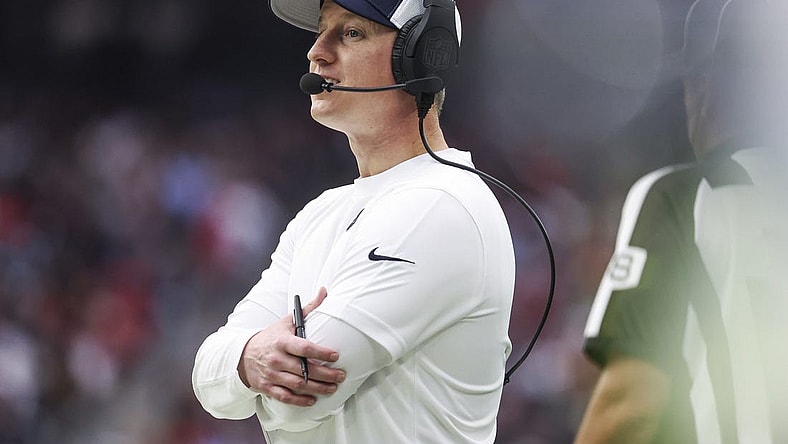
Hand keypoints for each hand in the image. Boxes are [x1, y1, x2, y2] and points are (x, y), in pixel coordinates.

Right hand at [238, 287, 345, 405]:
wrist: (243, 355)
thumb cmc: (271, 337)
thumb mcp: (286, 321)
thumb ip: (308, 309)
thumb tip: (325, 290)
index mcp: (282, 341)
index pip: (304, 348)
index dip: (320, 353)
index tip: (335, 355)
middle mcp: (276, 358)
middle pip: (304, 370)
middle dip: (325, 375)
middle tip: (341, 376)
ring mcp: (271, 374)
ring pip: (297, 385)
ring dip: (317, 388)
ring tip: (333, 388)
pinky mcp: (267, 387)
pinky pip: (285, 397)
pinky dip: (299, 400)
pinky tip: (313, 400)